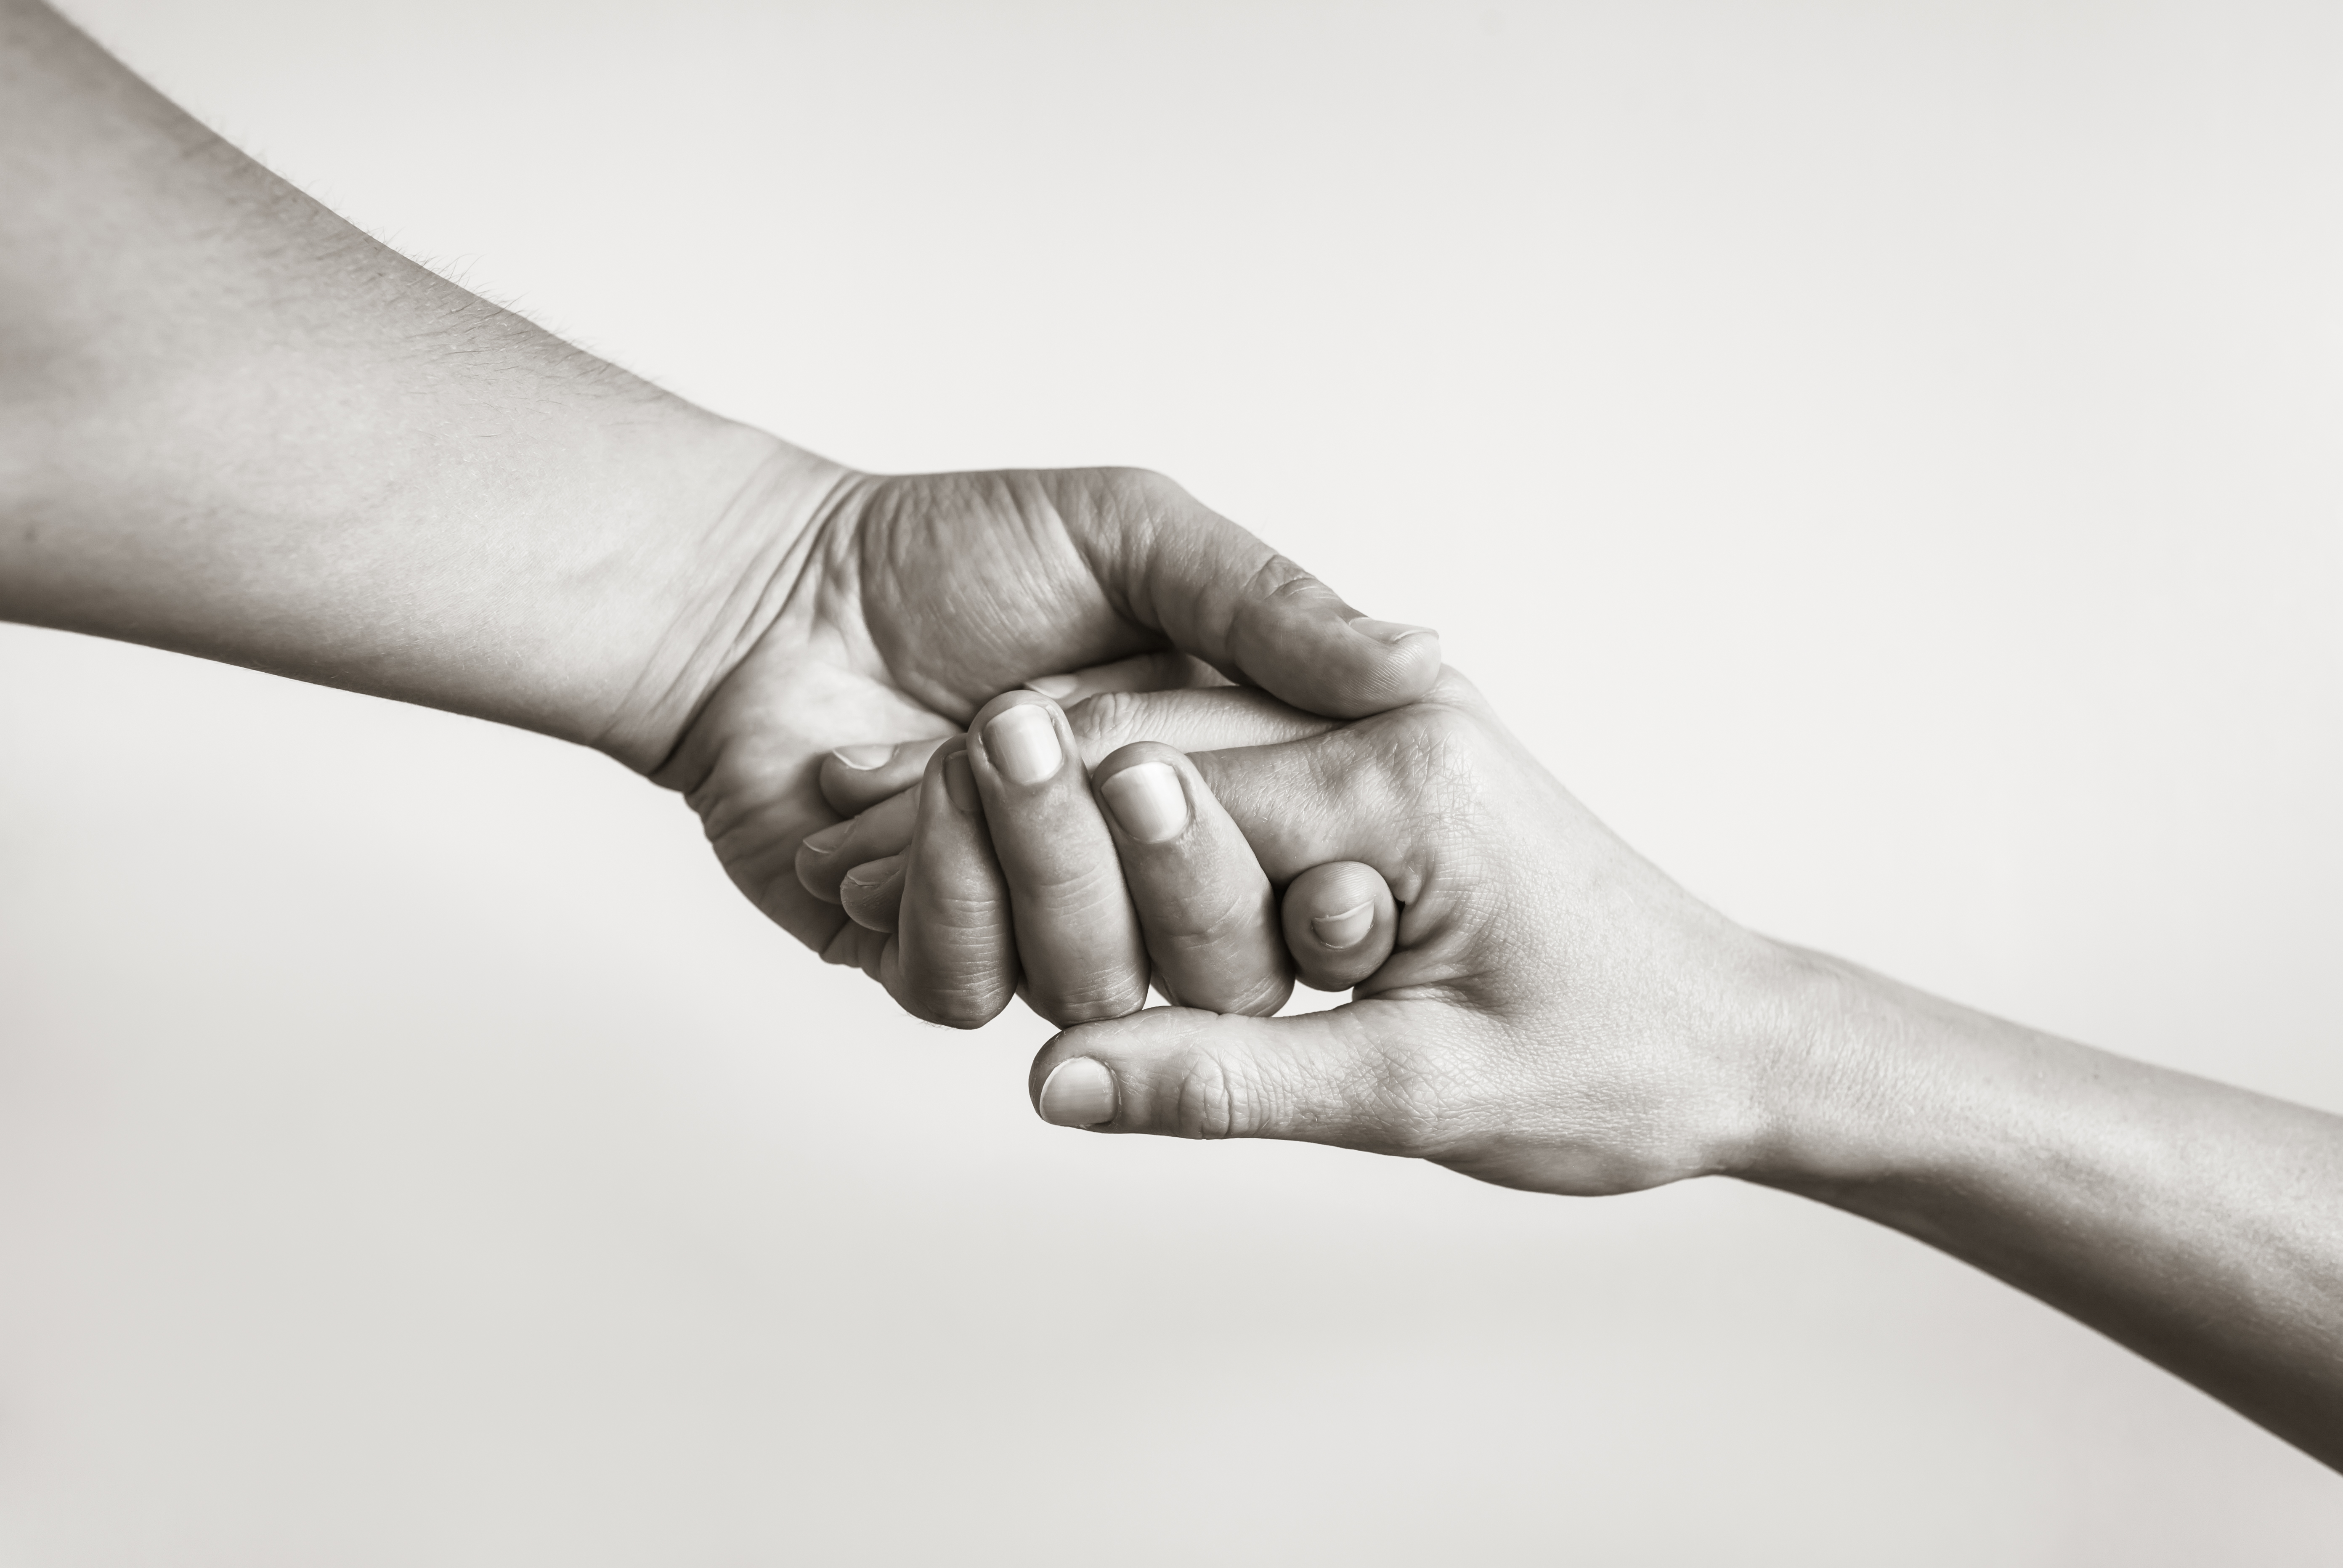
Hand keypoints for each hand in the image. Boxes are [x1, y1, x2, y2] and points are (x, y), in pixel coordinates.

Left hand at [647, 464, 1440, 955]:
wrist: (769, 593)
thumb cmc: (950, 549)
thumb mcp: (1135, 535)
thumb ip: (1271, 606)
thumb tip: (1423, 659)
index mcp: (1214, 786)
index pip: (1309, 872)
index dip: (1306, 854)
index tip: (1255, 784)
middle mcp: (1140, 878)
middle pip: (1223, 960)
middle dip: (1166, 862)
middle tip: (1086, 739)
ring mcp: (1039, 930)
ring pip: (1097, 982)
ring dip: (1042, 861)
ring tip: (980, 736)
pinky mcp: (935, 961)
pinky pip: (970, 985)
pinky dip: (940, 888)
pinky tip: (884, 795)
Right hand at [819, 670, 1788, 1193]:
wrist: (1733, 1039)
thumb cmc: (1615, 1067)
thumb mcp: (1423, 1094)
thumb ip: (1231, 1080)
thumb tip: (1058, 1082)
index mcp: (1395, 778)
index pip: (1157, 790)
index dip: (1018, 851)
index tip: (874, 886)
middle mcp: (1387, 725)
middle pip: (1148, 750)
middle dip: (1012, 814)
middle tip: (856, 855)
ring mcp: (1386, 735)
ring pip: (1172, 752)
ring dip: (1055, 816)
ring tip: (908, 850)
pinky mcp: (1380, 772)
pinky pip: (1223, 777)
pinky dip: (1132, 827)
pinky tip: (1046, 871)